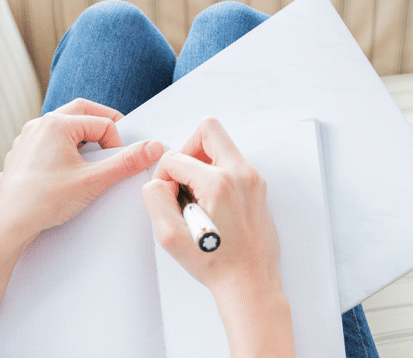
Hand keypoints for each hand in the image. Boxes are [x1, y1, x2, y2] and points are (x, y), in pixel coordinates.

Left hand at [0, 98, 163, 249]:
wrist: (9, 224)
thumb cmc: (43, 201)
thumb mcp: (93, 181)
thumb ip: (126, 162)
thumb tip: (152, 148)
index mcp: (57, 124)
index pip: (102, 123)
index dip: (117, 143)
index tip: (118, 164)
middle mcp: (39, 124)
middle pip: (81, 111)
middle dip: (103, 125)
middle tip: (116, 141)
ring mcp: (28, 137)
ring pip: (64, 125)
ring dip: (83, 135)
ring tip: (93, 156)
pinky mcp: (22, 152)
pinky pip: (49, 139)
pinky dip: (65, 146)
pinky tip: (69, 168)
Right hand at [142, 117, 280, 297]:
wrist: (249, 284)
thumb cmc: (217, 264)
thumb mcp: (170, 236)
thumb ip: (154, 198)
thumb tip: (158, 181)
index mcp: (220, 183)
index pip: (176, 158)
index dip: (162, 176)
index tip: (168, 197)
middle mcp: (241, 174)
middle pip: (208, 129)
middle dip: (186, 149)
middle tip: (181, 178)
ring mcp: (253, 179)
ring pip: (221, 145)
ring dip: (201, 162)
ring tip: (195, 194)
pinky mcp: (257, 188)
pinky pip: (231, 164)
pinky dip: (215, 174)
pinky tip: (209, 203)